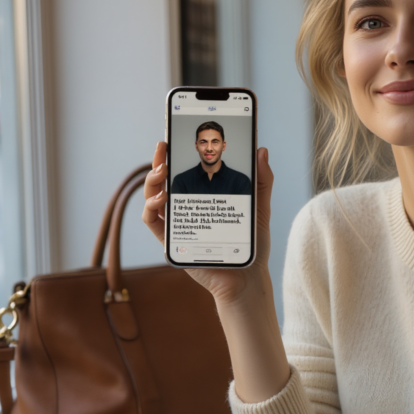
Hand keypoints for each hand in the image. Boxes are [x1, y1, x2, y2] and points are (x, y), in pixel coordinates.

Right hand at [142, 141, 273, 305]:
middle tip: (162, 147)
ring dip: (152, 182)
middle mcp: (187, 209)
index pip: (185, 171)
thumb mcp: (259, 208)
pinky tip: (163, 199)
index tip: (172, 135)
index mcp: (204, 197)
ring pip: (153, 198)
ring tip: (162, 171)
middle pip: (164, 181)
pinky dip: (151, 208)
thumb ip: (261, 181)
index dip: (175, 153)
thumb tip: (262, 150)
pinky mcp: (172, 243)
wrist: (249, 278)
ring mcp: (179, 225)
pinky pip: (153, 223)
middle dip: (158, 161)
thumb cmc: (252, 244)